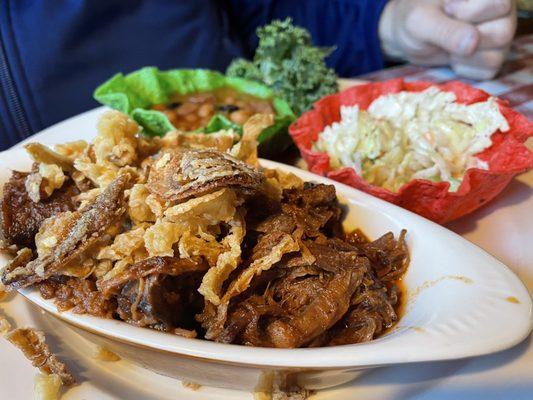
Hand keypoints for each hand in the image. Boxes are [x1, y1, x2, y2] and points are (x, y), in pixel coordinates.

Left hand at [379, 0, 516, 78]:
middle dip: (468, 41)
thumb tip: (472, 44)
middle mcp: (501, 14)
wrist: (407, 37)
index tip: (448, 9)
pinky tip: (453, 58)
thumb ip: (446, 30)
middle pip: (502, 35)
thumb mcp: (422, 21)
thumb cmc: (414, 20)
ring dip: (466, 58)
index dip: (472, 13)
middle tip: (448, 33)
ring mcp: (498, 38)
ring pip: (497, 57)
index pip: (500, 5)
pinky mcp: (491, 59)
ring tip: (449, 46)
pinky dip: (466, 70)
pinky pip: (488, 72)